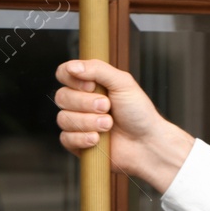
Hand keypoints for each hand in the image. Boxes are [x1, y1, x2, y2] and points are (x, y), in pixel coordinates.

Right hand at [53, 59, 193, 189]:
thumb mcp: (123, 83)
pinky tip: (98, 139)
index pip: (64, 73)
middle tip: (107, 107)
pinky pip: (65, 138)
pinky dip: (83, 138)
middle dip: (86, 103)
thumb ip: (98, 70)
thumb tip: (72, 67)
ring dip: (88, 122)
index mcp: (90, 84)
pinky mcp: (77, 143)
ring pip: (63, 119)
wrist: (147, 143)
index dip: (73, 79)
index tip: (92, 86)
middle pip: (62, 96)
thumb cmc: (139, 112)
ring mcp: (77, 123)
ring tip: (109, 124)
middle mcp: (80, 102)